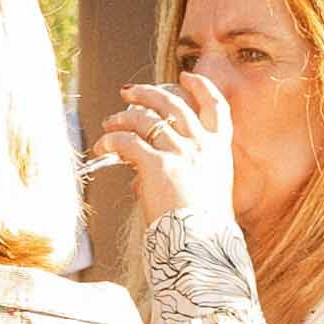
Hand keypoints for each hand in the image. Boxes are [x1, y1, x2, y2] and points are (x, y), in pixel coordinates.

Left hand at [91, 75, 237, 228]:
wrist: (202, 246)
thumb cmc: (204, 227)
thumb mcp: (206, 191)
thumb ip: (184, 173)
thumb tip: (143, 176)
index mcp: (220, 150)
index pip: (216, 106)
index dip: (201, 87)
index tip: (186, 77)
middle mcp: (203, 146)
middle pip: (174, 104)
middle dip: (149, 93)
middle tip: (129, 92)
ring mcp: (181, 153)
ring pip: (146, 119)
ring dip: (123, 117)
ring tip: (110, 122)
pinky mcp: (158, 165)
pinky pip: (128, 142)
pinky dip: (112, 141)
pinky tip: (103, 147)